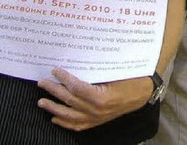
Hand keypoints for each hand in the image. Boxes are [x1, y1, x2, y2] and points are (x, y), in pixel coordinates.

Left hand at [37, 68, 151, 130]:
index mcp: (102, 97)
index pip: (76, 88)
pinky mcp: (97, 122)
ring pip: (69, 116)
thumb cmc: (132, 78)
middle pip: (69, 100)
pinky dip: (65, 122)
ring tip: (42, 101)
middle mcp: (97, 110)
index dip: (64, 78)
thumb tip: (77, 61)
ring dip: (53, 108)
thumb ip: (96, 71)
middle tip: (42, 82)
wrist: (144, 92)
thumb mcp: (115, 72)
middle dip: (54, 91)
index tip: (55, 70)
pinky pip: (77, 125)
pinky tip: (55, 118)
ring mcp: (96, 118)